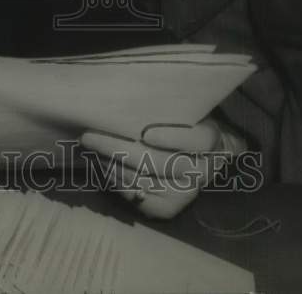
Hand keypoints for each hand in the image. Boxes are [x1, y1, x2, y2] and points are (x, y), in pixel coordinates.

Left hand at [79, 119, 246, 219]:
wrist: (204, 160)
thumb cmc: (189, 125)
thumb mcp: (189, 111)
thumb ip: (171, 108)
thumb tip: (132, 93)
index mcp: (212, 143)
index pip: (199, 142)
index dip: (174, 139)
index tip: (146, 133)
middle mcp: (201, 172)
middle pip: (160, 163)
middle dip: (120, 149)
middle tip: (89, 136)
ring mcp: (184, 194)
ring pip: (144, 181)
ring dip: (111, 163)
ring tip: (90, 148)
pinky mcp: (168, 209)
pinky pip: (136, 196)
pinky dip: (115, 180)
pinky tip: (101, 164)